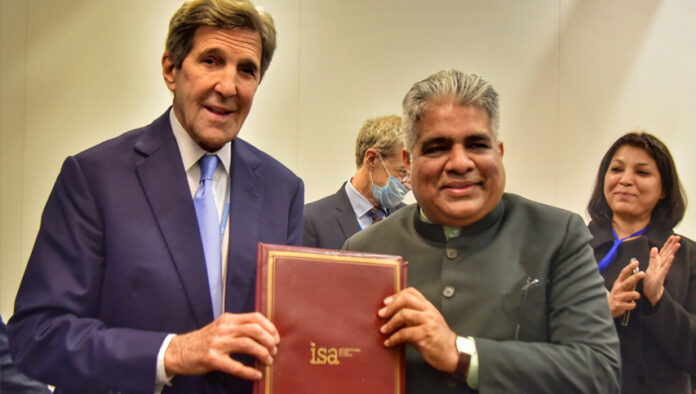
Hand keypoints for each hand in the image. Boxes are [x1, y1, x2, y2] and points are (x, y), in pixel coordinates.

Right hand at [164, 312, 279, 379]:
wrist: (178, 351)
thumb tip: (264, 335)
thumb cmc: (204, 341)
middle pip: (254, 329)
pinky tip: (256, 375)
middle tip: (274, 351)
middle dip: (269, 341)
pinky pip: (235, 366)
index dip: (270, 327)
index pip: (255, 317)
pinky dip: (249, 371)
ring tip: (268, 361)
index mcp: (228, 319)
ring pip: (247, 345)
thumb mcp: (221, 327)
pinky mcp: (211, 359)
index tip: (276, 338)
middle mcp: (223, 329)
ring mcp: (217, 344)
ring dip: (262, 354)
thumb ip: (238, 328)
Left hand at [378, 287, 457, 372]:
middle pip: (405, 300)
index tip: (386, 302)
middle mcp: (429, 312)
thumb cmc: (438, 339)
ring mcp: (428, 322)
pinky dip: (394, 338)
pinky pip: (404, 334)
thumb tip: (392, 316)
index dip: (396, 295)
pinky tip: (389, 342)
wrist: (452, 353)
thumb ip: (413, 316)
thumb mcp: (427, 323)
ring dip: (390, 323)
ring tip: (384, 330)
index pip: (411, 292)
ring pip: (404, 315)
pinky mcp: (425, 335)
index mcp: (429, 307)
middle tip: (381, 314)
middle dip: (390, 307)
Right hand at [607, 260, 644, 317]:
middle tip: (643, 273)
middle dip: (635, 277)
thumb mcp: (619, 287)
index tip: (636, 262)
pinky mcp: (619, 305)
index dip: (630, 267)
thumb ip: (627, 281)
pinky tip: (630, 305)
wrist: (606, 308)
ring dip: (636, 295)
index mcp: (618, 283)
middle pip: (628, 282)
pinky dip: (633, 305)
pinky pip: (631, 305)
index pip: (624, 273)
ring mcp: (618, 297)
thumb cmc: (617, 296)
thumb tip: (636, 273)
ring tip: (636, 296)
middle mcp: (618, 289)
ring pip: (631, 294)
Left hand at [643, 235, 680, 305]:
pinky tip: (671, 256)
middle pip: (667, 253)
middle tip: (678, 237)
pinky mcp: (660, 276)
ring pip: (668, 259)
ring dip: (672, 251)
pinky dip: (668, 262)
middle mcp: (661, 265)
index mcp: (658, 262)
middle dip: (672, 245)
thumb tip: (655, 247)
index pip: (664, 251)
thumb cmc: (651, 280)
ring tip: (677, 244)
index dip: (668, 244)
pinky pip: (665, 268)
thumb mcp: (650, 267)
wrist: (651, 293)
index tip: (673, 236)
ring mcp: (662, 270)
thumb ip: (653, 258)